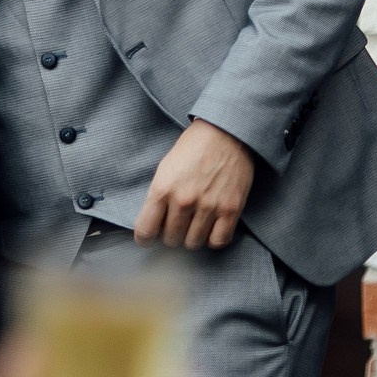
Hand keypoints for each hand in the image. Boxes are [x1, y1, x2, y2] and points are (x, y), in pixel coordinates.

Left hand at [134, 119, 253, 249]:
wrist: (224, 133)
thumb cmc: (192, 148)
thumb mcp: (165, 168)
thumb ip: (158, 195)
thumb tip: (153, 222)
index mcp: (162, 189)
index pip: (145, 230)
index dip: (145, 239)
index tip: (148, 239)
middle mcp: (184, 201)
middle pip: (171, 240)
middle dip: (170, 236)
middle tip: (175, 226)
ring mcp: (208, 206)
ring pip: (193, 243)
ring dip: (191, 238)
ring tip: (193, 226)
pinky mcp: (231, 209)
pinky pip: (218, 241)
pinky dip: (213, 239)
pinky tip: (210, 229)